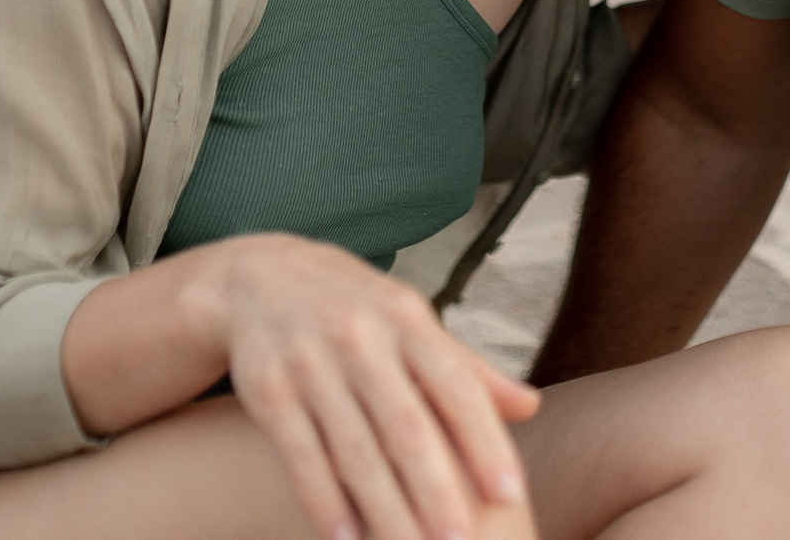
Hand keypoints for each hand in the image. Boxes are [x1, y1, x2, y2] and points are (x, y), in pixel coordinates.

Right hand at [197, 234, 538, 539]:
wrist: (259, 278)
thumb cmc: (357, 310)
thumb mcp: (411, 321)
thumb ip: (467, 368)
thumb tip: (531, 407)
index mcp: (407, 320)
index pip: (456, 387)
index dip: (484, 440)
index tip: (509, 492)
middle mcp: (360, 339)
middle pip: (405, 427)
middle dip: (437, 490)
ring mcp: (311, 364)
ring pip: (354, 451)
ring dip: (385, 510)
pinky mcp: (268, 390)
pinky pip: (301, 456)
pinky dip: (324, 502)